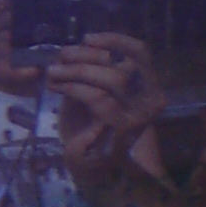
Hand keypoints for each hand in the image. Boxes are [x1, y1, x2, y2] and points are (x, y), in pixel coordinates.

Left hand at [51, 32, 164, 178]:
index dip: (114, 40)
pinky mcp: (122, 128)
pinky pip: (98, 99)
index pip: (141, 53)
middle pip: (123, 64)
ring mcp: (139, 116)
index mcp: (148, 87)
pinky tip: (57, 86)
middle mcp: (151, 100)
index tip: (87, 38)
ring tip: (54, 71)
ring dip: (78, 71)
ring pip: (113, 80)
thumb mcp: (94, 90)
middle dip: (88, 56)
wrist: (91, 168)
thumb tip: (75, 49)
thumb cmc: (91, 127)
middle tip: (62, 56)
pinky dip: (74, 88)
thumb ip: (94, 71)